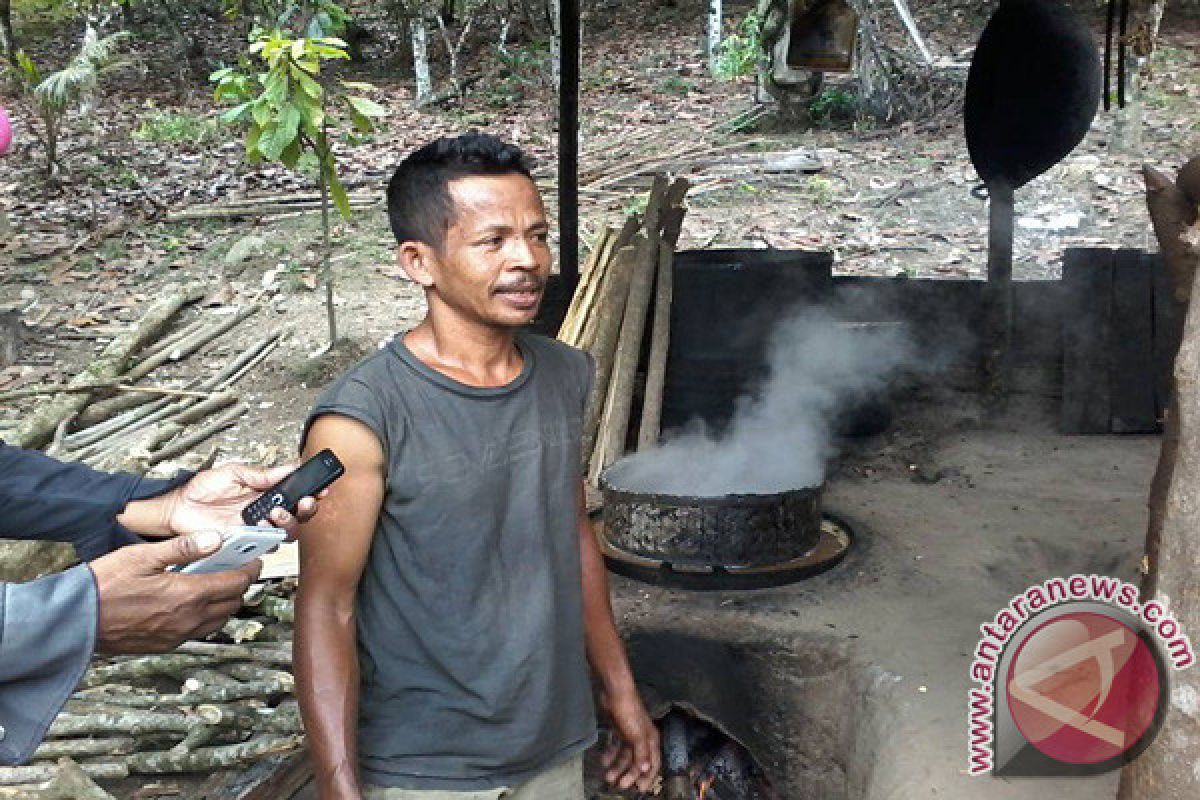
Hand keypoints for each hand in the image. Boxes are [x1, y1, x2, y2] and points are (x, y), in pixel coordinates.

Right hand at [88, 531, 260, 653]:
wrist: (75, 622)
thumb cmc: (104, 586)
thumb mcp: (142, 556)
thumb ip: (183, 548)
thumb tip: (215, 539)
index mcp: (188, 595)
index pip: (236, 583)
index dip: (250, 570)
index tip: (254, 560)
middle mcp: (189, 620)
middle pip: (233, 603)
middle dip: (240, 586)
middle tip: (234, 568)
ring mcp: (178, 636)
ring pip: (219, 621)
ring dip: (224, 603)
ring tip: (214, 584)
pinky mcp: (165, 645)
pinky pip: (199, 632)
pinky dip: (206, 617)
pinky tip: (191, 602)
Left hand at [165, 463, 321, 540]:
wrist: (178, 507)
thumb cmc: (201, 489)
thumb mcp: (235, 473)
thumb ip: (263, 474)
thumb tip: (289, 468)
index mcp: (266, 492)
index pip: (297, 494)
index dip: (312, 492)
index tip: (321, 488)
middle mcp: (265, 512)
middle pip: (299, 516)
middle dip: (307, 509)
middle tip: (304, 502)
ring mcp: (257, 529)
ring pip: (288, 533)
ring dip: (288, 523)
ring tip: (274, 514)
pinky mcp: (246, 543)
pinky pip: (266, 546)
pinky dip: (268, 537)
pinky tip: (259, 528)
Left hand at [600, 688, 660, 792]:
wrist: (615, 693)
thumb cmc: (630, 712)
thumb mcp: (637, 735)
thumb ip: (642, 753)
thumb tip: (646, 769)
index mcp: (651, 740)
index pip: (653, 763)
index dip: (648, 777)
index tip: (640, 788)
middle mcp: (642, 739)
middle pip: (637, 762)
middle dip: (629, 774)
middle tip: (620, 785)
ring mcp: (630, 735)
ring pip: (625, 756)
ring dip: (617, 767)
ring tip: (608, 776)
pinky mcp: (618, 730)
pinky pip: (615, 747)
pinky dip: (610, 755)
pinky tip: (604, 761)